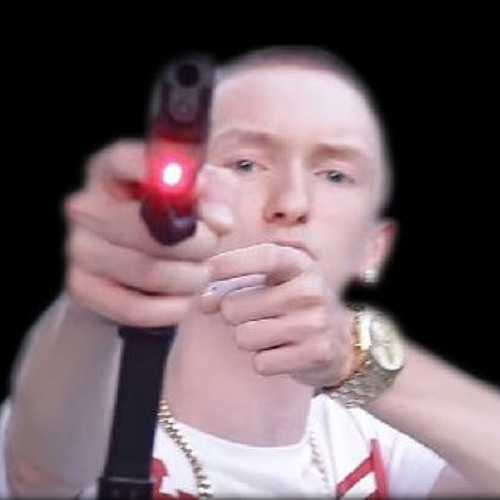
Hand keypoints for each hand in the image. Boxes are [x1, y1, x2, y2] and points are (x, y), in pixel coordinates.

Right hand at [63, 139, 236, 326]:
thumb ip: (218, 194)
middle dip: (197, 244)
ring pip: (148, 272)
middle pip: (148, 228)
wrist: (141, 267)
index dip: (167, 176)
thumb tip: (218, 220)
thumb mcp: (204, 195)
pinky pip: (135, 308)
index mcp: (113, 170)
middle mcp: (87, 206)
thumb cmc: (175, 222)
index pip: (129, 161)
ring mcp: (80, 248)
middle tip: (211, 247)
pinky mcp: (81, 288)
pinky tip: (183, 299)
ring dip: (189, 278)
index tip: (198, 191)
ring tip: (199, 273)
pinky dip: (171, 308)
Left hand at [201, 243, 355, 387]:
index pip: (265, 257)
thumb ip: (235, 282)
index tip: (209, 270)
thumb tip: (204, 301)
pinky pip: (261, 363)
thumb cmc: (292, 304)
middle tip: (255, 314)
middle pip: (235, 307)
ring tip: (271, 333)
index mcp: (300, 263)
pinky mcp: (317, 353)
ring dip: (248, 339)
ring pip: (244, 337)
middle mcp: (311, 289)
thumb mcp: (273, 281)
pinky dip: (264, 361)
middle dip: (233, 315)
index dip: (233, 263)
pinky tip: (283, 352)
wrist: (337, 340)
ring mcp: (316, 322)